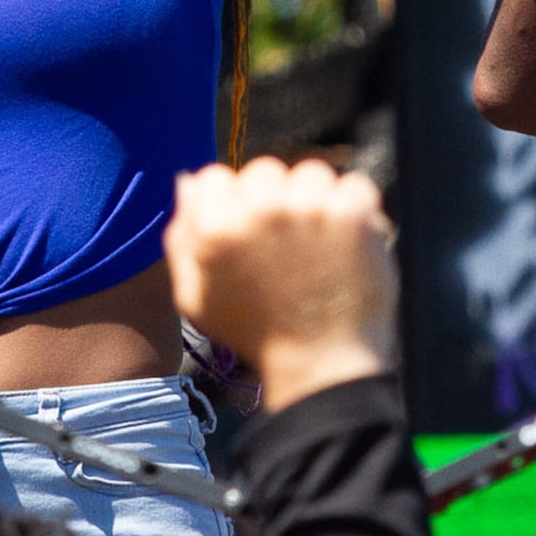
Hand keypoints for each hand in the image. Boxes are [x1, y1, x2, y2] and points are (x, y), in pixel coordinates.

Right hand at [166, 157, 394, 412]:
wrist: (319, 364)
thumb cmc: (256, 335)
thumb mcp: (196, 298)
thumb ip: (181, 237)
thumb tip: (187, 181)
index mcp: (215, 227)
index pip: (216, 177)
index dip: (233, 204)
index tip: (252, 234)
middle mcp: (259, 209)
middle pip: (264, 171)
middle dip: (274, 200)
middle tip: (287, 244)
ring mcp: (309, 207)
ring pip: (310, 173)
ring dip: (315, 201)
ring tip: (318, 245)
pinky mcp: (352, 213)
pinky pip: (352, 184)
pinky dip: (354, 210)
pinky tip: (345, 244)